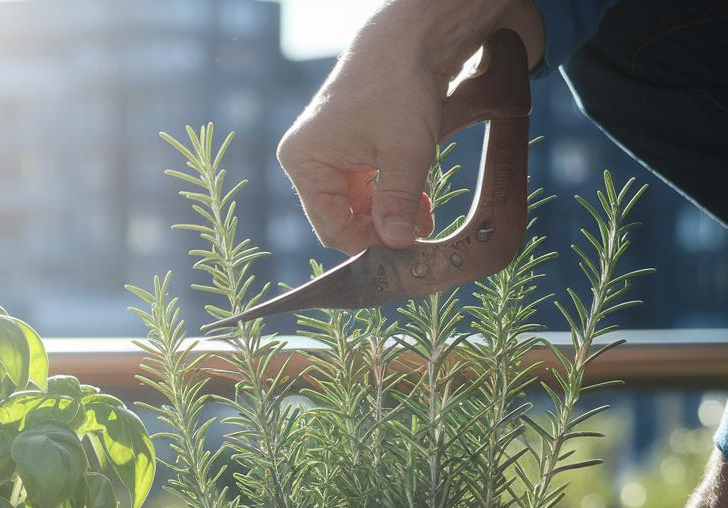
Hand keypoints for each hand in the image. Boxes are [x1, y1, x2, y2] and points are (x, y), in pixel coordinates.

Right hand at [277, 0, 544, 254]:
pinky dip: (389, 197)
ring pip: (357, 205)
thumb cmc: (397, 89)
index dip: (367, 242)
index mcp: (304, 162)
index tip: (403, 246)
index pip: (330, 226)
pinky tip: (416, 200)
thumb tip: (397, 245)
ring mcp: (327, 155)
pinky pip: (365, 188)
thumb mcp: (405, 154)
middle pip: (341, 217)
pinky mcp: (347, 149)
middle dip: (380, 228)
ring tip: (422, 216)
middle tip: (417, 234)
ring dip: (389, 214)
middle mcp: (308, 160)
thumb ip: (397, 204)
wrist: (408, 41)